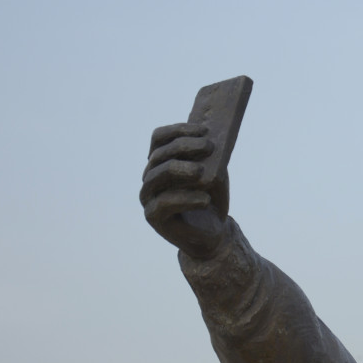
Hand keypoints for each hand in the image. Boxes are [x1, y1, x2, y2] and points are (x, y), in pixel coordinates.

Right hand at [141, 123, 229, 259]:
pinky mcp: (153, 216)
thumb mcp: (214, 175)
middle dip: (185, 147)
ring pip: (158, 175)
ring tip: (202, 172)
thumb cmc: (210, 199)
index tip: (204, 130)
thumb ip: (210, 160)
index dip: (179, 130)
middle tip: (209, 146)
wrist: (211, 232)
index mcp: (160, 161)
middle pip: (160, 154)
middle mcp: (150, 176)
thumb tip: (212, 145)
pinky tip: (205, 199)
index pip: (159, 138)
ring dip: (181, 169)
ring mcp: (148, 196)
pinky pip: (165, 203)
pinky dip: (187, 199)